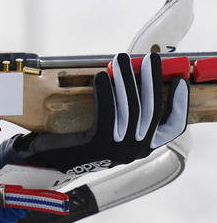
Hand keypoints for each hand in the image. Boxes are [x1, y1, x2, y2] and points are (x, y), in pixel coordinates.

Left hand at [0, 53, 187, 184]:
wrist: (43, 163)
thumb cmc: (73, 143)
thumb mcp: (106, 131)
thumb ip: (124, 116)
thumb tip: (133, 81)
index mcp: (140, 149)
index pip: (171, 127)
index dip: (178, 103)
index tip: (178, 81)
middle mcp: (133, 152)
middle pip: (152, 111)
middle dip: (152, 80)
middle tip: (149, 59)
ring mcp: (116, 150)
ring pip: (131, 108)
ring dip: (126, 79)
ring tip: (120, 60)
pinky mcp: (97, 144)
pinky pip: (107, 112)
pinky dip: (105, 92)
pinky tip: (100, 76)